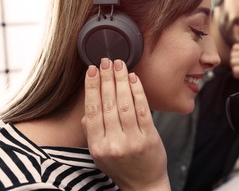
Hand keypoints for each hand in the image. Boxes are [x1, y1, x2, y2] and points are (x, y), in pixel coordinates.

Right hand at [82, 58, 169, 190]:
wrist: (144, 184)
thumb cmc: (122, 166)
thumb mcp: (100, 153)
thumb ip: (93, 131)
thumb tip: (88, 108)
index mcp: (97, 146)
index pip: (92, 111)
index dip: (91, 88)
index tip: (91, 71)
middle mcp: (113, 143)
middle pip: (108, 104)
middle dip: (106, 79)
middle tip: (105, 61)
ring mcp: (132, 140)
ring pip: (124, 104)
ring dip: (121, 81)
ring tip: (119, 65)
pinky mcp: (149, 137)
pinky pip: (143, 109)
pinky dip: (138, 92)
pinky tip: (134, 78)